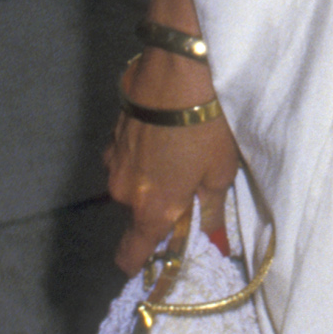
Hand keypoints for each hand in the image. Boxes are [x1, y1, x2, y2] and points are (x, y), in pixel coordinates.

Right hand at [104, 43, 242, 275]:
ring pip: (131, 182)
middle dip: (158, 207)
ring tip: (178, 152)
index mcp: (152, 210)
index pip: (129, 257)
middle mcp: (124, 192)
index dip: (141, 263)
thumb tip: (214, 239)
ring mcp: (113, 160)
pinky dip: (141, 152)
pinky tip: (162, 132)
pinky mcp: (112, 133)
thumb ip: (211, 210)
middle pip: (136, 215)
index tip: (158, 259)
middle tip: (188, 186)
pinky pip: (126, 155)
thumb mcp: (220, 172)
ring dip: (150, 177)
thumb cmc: (206, 126)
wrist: (178, 70)